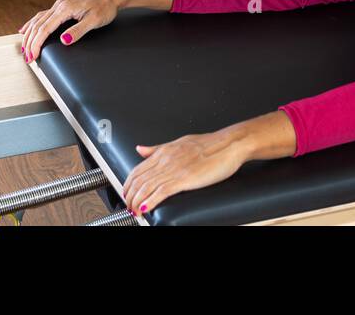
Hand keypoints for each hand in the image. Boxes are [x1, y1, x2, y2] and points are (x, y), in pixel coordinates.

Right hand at [18, 0, 120, 61]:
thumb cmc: (105, 7)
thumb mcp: (95, 21)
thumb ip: (78, 31)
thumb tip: (64, 40)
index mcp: (65, 9)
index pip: (45, 29)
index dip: (36, 44)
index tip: (32, 56)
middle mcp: (59, 5)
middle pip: (38, 25)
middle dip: (30, 42)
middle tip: (27, 57)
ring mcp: (59, 5)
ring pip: (37, 20)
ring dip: (29, 34)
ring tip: (24, 48)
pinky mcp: (62, 6)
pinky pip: (42, 16)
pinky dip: (32, 24)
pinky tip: (26, 28)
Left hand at [121, 131, 251, 216]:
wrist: (228, 145)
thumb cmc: (209, 144)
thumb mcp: (178, 142)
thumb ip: (157, 148)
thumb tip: (140, 149)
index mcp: (163, 152)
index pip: (137, 169)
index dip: (128, 184)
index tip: (126, 194)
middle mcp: (165, 159)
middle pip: (139, 180)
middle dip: (129, 196)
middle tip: (128, 206)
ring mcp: (174, 169)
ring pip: (147, 187)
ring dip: (137, 202)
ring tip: (134, 211)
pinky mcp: (184, 179)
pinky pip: (161, 192)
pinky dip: (150, 201)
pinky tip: (145, 208)